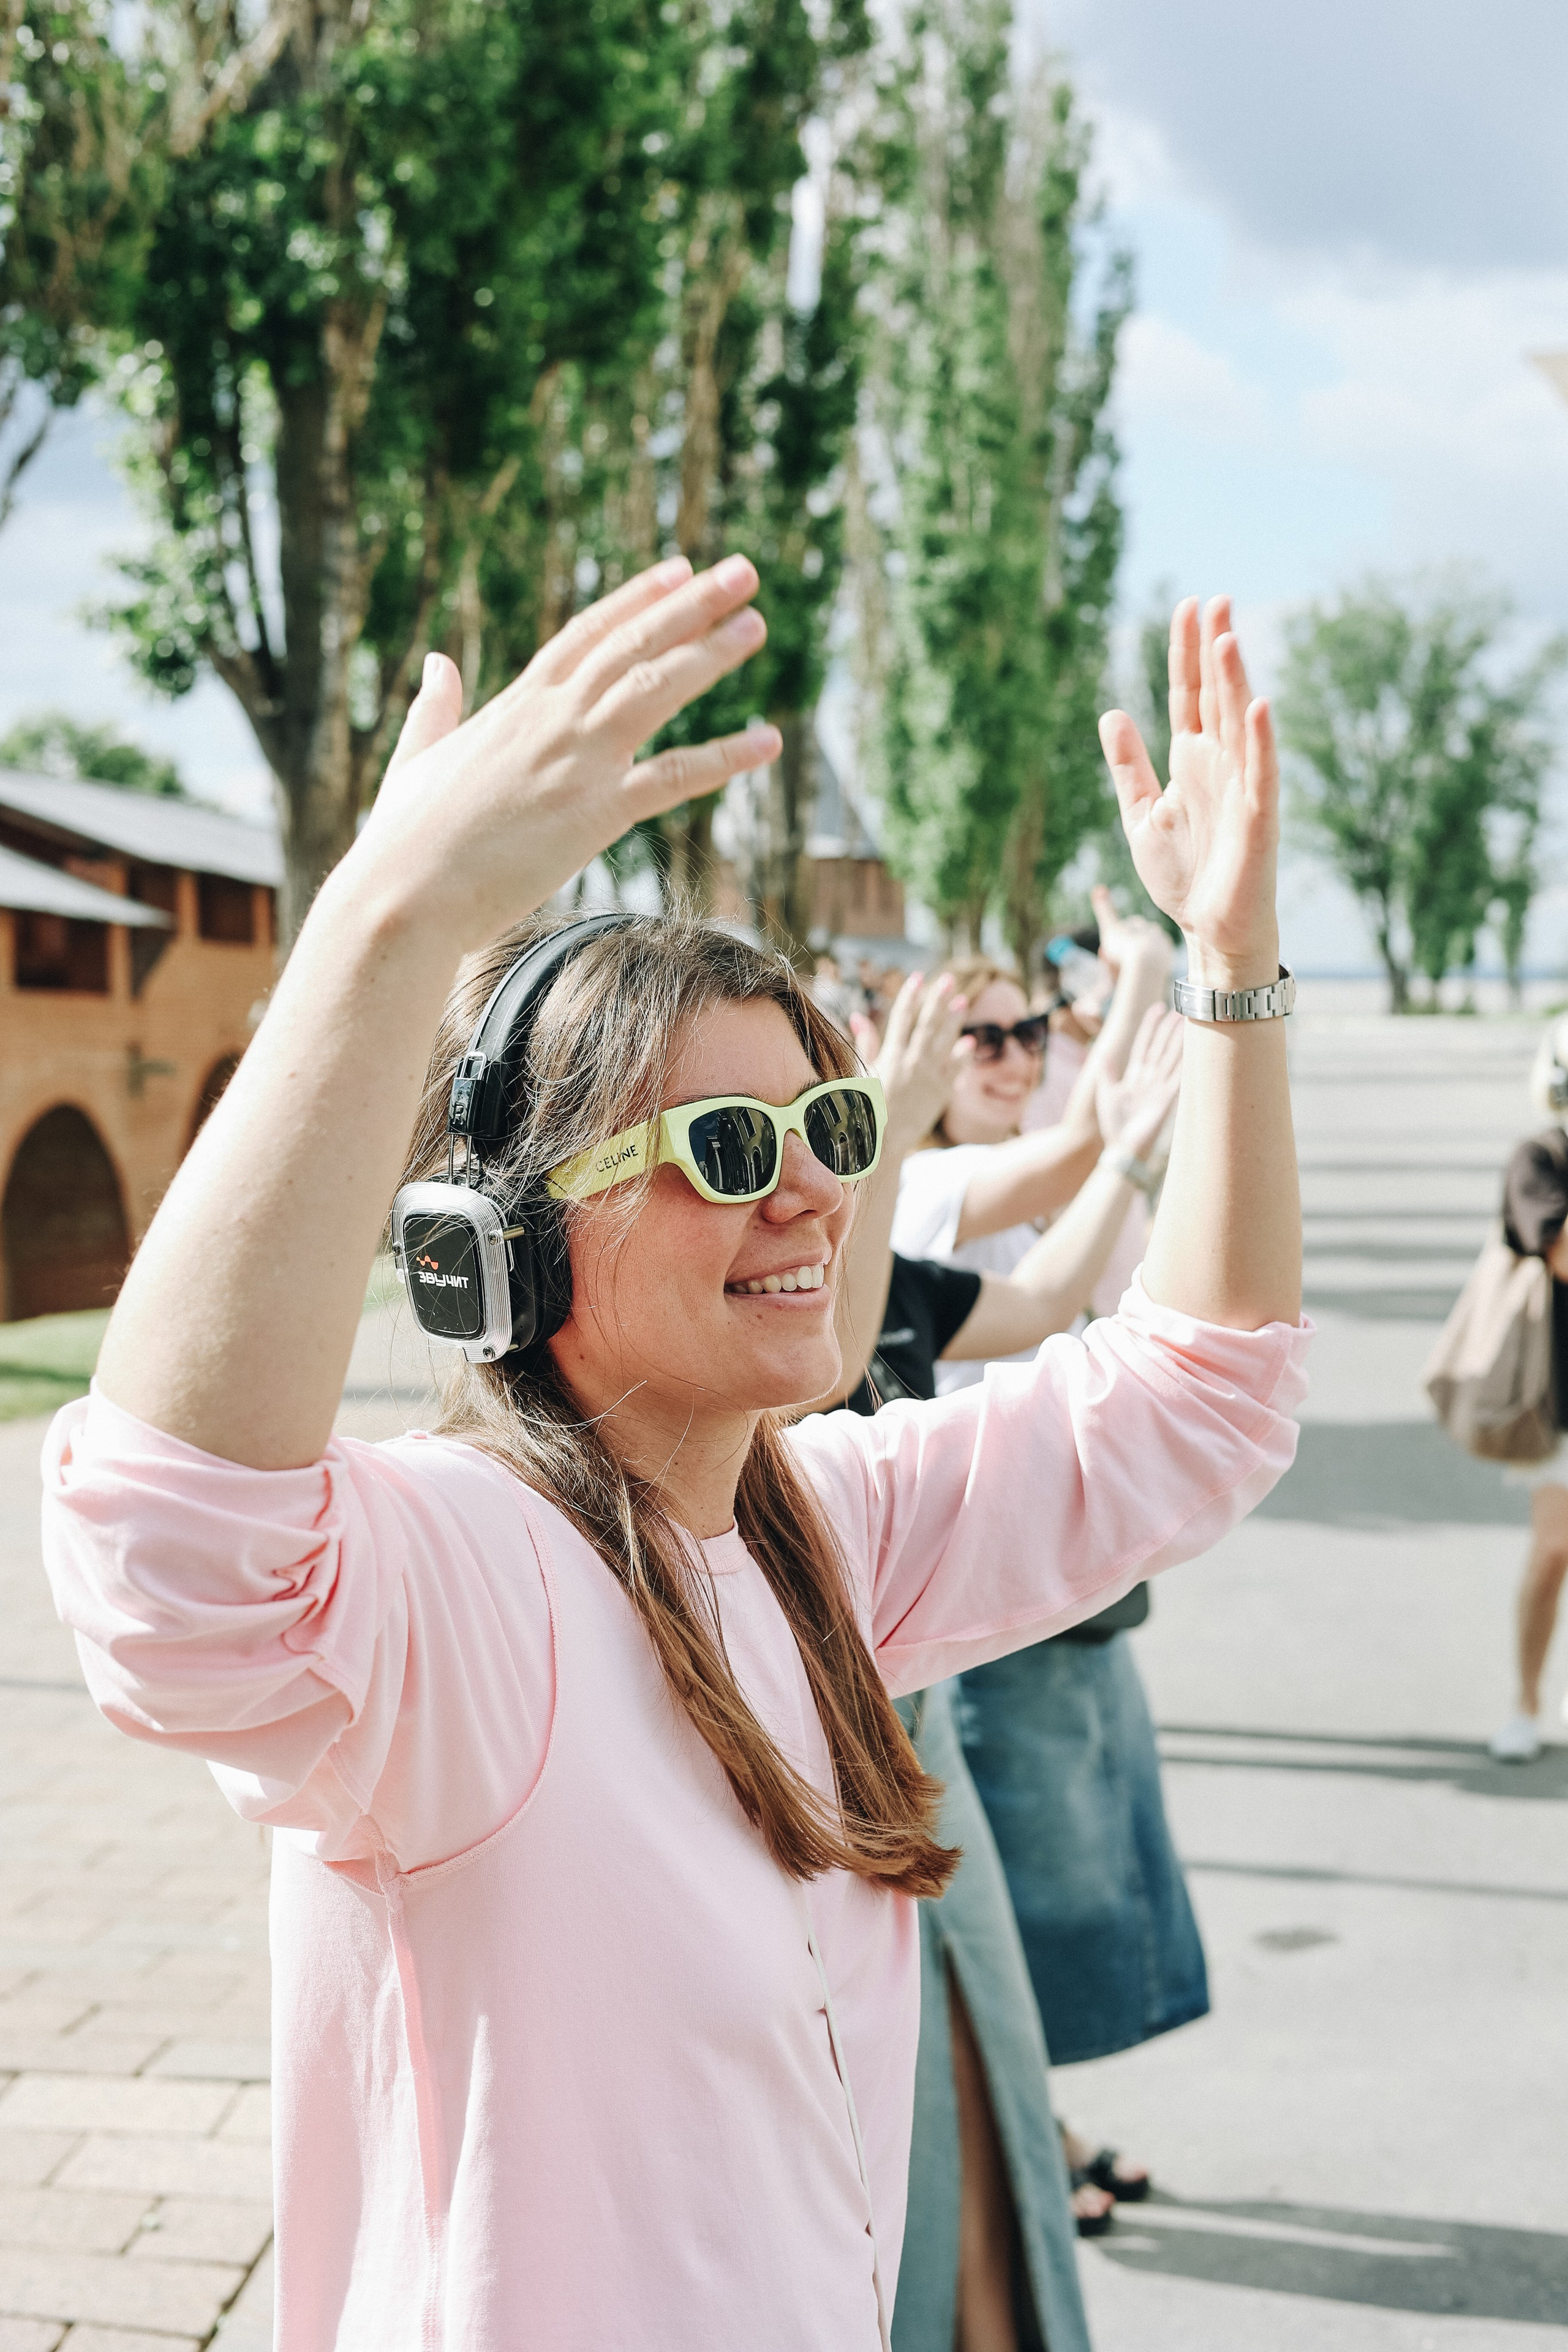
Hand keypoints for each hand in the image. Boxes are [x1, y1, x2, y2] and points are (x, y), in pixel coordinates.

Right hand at [352, 554, 780, 950]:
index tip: (677, 570)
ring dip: (711, 654)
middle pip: (633, 645)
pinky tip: (768, 743)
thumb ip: (435, 707)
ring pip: (657, 689)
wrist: (405, 894)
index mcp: (514, 705)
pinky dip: (725, 758)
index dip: (636, 599)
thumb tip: (437, 664)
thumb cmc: (404, 838)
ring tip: (757, 622)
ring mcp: (578, 760)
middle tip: (741, 571)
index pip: (586, 634)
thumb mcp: (415, 756)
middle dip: (691, 604)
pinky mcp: (597, 812)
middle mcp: (552, 718)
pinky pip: (675, 777)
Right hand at [871, 972, 969, 1151]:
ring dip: (954, 1021)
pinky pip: (956, 1070)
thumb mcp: (862, 1071)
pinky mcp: (941, 1093)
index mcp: (890, 1055)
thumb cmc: (864, 1106)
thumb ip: (865, 1043)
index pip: (902, 1017)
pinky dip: (963, 1055)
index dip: (911, 995)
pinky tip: (969, 1042)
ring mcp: (929, 1077)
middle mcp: (912, 1062)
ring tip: (963, 1002)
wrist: (882, 1141)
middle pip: (928, 1023)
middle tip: (949, 979)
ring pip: (945, 1042)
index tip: (918, 977)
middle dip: (938, 999)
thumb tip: (858, 1015)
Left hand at [1096, 1004, 1183, 1160]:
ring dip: (1179, 1041)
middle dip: (1169, 1030)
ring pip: (1171, 1059)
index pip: (1145, 1045)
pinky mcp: (1167, 1100)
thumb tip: (1104, 1051)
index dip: (1150, 1027)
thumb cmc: (1114, 1124)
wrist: (1122, 1148)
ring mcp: (1160, 1088)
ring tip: (1187, 1023)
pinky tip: (1193, 1050)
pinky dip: (1186, 1064)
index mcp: (1135, 1076)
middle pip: (1161, 1048)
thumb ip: (1107, 1072)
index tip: (1158, 1009)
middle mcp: (1150, 1079)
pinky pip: (1178, 1078)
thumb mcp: (1107, 1093)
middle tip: (1179, 1011)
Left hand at [1097, 596, 1279, 986]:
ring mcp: (1242, 788)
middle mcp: (1221, 764)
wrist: (1210, 931)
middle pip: (1217, 696)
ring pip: (1240, 724)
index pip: (1189, 695)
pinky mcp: (1259, 818)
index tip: (1190, 606)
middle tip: (1215, 601)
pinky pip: (1261, 772)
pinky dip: (1261, 740)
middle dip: (1215, 650)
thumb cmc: (1184, 876)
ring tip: (1226, 637)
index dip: (1187, 653)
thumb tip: (1111, 713)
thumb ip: (1128, 767)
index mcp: (1192, 760)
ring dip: (1234, 682)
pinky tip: (1259, 704)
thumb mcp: (1142, 815)